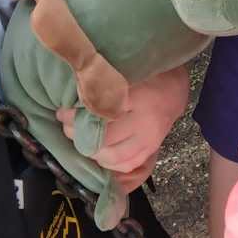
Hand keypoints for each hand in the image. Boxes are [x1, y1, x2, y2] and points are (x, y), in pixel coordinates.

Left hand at [56, 66, 189, 191]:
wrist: (174, 89)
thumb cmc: (146, 77)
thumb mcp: (125, 73)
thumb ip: (102, 85)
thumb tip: (71, 96)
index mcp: (138, 96)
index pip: (99, 112)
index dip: (75, 116)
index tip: (63, 112)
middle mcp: (145, 120)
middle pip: (104, 138)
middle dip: (79, 135)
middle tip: (67, 126)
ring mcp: (149, 138)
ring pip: (114, 156)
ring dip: (92, 152)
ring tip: (81, 140)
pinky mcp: (152, 148)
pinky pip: (127, 164)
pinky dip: (110, 164)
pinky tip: (99, 154)